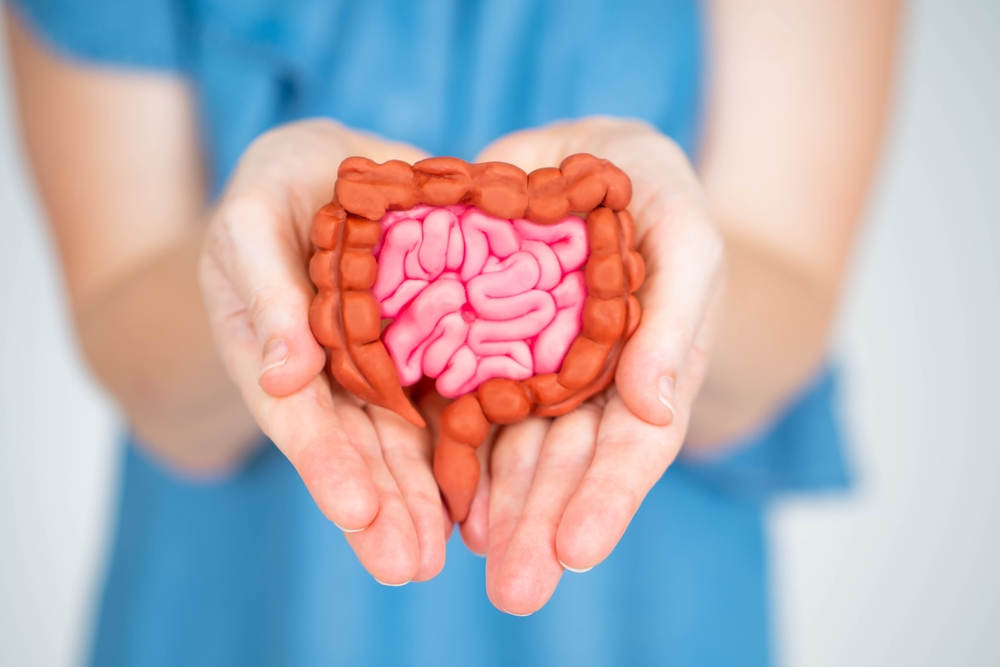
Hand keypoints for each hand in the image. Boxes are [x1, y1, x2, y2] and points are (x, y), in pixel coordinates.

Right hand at [199, 119, 449, 584]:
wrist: (332, 173)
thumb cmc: (273, 192)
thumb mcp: (251, 222)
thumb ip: (265, 293)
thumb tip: (284, 377)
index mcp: (281, 353)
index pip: (302, 418)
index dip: (325, 464)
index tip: (356, 510)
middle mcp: (337, 375)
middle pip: (359, 447)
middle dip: (382, 507)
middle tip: (407, 566)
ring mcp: (389, 366)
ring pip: (408, 438)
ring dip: (424, 496)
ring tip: (441, 554)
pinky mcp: (438, 344)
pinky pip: (456, 392)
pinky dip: (468, 439)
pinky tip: (487, 488)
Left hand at [464, 117, 725, 613]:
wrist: (589, 152)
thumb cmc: (655, 190)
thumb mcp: (685, 235)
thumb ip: (677, 316)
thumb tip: (658, 405)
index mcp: (650, 368)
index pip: (635, 447)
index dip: (611, 498)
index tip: (578, 549)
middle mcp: (591, 385)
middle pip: (568, 463)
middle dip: (544, 525)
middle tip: (517, 590)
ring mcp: (534, 371)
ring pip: (514, 447)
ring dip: (499, 507)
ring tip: (476, 559)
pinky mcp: (483, 346)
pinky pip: (464, 402)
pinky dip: (455, 448)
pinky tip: (443, 497)